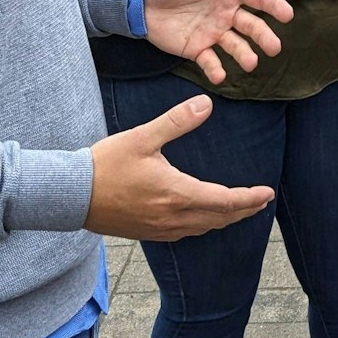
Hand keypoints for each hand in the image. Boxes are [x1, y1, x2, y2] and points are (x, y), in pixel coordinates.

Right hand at [85, 95, 273, 240]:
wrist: (70, 195)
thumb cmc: (105, 165)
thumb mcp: (143, 137)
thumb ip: (177, 122)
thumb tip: (206, 104)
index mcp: (177, 193)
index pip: (225, 201)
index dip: (249, 198)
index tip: (267, 193)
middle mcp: (173, 217)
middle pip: (219, 218)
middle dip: (244, 210)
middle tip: (262, 201)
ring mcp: (160, 228)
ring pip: (203, 228)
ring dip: (225, 219)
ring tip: (240, 210)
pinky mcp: (148, 232)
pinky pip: (186, 233)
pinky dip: (204, 225)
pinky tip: (203, 218)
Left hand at [144, 0, 293, 82]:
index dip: (274, 6)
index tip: (287, 15)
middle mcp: (226, 14)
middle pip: (253, 26)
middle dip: (265, 37)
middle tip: (274, 48)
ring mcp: (213, 32)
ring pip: (236, 46)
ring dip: (245, 55)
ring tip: (250, 63)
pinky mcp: (197, 48)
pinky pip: (210, 61)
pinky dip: (216, 70)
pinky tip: (219, 76)